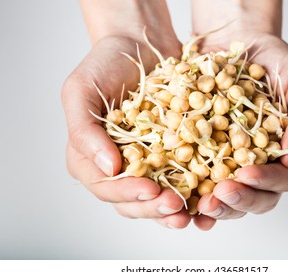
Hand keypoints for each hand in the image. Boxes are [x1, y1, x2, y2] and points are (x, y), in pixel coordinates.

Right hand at [61, 34, 200, 228]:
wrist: (139, 44)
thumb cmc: (104, 64)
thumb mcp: (80, 91)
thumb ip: (84, 132)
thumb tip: (108, 168)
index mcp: (90, 157)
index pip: (105, 186)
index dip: (126, 193)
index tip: (149, 189)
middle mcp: (118, 165)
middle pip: (132, 200)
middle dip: (153, 207)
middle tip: (176, 207)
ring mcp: (147, 161)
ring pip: (157, 195)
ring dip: (174, 208)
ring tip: (192, 212)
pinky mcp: (172, 152)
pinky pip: (182, 175)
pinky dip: (193, 189)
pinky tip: (206, 195)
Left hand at [195, 34, 287, 218]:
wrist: (238, 43)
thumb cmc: (276, 61)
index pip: (287, 177)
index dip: (269, 180)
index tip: (247, 174)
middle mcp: (266, 163)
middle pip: (261, 196)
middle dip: (241, 199)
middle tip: (221, 195)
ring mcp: (237, 163)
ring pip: (233, 197)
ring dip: (218, 206)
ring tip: (202, 205)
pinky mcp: (210, 158)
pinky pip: (204, 183)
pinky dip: (196, 196)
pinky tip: (187, 204)